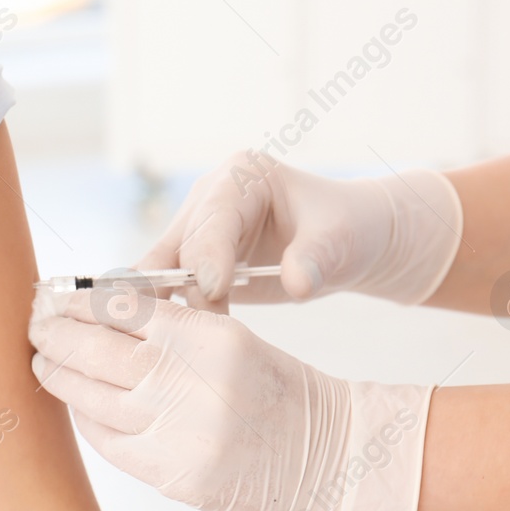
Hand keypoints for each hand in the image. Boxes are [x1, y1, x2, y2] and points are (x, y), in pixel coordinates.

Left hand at [30, 293, 431, 510]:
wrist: (327, 453)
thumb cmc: (275, 387)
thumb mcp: (230, 336)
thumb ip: (170, 327)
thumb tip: (99, 310)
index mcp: (203, 335)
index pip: (120, 308)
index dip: (78, 301)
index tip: (56, 296)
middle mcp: (186, 381)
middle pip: (93, 350)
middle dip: (55, 334)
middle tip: (34, 324)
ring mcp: (176, 432)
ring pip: (90, 397)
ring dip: (58, 376)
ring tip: (42, 360)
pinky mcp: (172, 475)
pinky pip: (108, 442)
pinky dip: (86, 419)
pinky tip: (76, 405)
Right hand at [138, 153, 462, 303]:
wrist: (348, 240)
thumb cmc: (347, 228)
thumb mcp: (341, 238)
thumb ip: (317, 257)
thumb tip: (296, 283)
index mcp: (242, 175)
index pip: (215, 215)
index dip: (209, 253)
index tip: (213, 290)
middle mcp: (210, 197)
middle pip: (179, 240)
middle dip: (182, 283)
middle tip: (186, 323)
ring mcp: (199, 228)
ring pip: (163, 264)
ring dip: (162, 299)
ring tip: (164, 333)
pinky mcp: (197, 260)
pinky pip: (169, 285)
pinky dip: (164, 308)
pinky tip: (161, 334)